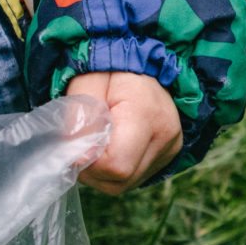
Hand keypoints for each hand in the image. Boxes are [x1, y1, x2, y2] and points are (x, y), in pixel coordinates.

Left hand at [67, 71, 182, 193]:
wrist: (140, 60)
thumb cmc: (109, 67)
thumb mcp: (86, 81)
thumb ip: (79, 115)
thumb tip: (77, 156)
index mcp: (147, 115)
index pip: (115, 165)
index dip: (87, 160)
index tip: (75, 139)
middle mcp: (166, 137)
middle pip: (119, 180)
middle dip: (90, 168)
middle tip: (79, 141)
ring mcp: (170, 149)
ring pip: (124, 184)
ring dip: (99, 172)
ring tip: (92, 142)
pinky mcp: (167, 155)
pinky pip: (132, 178)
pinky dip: (112, 170)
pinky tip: (107, 147)